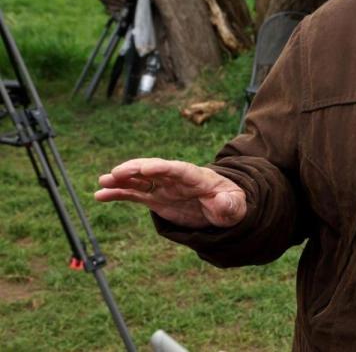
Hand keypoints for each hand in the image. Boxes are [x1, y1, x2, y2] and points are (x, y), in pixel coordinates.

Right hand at [95, 158, 246, 228]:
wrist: (223, 208)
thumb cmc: (231, 204)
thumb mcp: (235, 206)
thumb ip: (229, 204)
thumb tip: (223, 202)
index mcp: (198, 177)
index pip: (180, 170)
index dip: (164, 168)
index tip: (148, 168)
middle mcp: (177, 179)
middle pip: (156, 169)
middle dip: (137, 169)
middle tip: (117, 173)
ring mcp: (165, 187)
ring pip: (140, 179)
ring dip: (122, 179)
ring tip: (103, 181)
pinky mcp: (156, 197)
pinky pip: (134, 194)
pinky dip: (118, 193)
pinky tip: (100, 195)